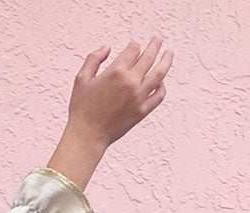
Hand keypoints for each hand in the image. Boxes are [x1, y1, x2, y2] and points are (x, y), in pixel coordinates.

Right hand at [45, 38, 172, 191]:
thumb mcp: (81, 79)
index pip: (133, 49)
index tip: (133, 47)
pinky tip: (161, 82)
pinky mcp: (142, 111)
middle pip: (149, 56)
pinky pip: (159, 96)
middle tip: (158, 39)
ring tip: (168, 54)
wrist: (87, 136)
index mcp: (116, 72)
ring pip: (159, 73)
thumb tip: (106, 48)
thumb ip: (94, 59)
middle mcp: (130, 82)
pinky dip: (162, 87)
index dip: (133, 46)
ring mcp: (139, 96)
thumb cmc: (82, 111)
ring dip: (166, 60)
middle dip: (154, 45)